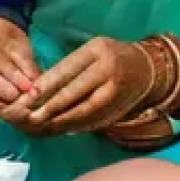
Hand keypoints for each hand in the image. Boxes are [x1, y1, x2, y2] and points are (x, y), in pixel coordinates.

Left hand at [1, 36, 152, 134]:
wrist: (149, 69)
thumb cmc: (111, 56)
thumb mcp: (91, 51)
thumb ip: (69, 67)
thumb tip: (39, 89)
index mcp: (97, 51)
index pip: (68, 70)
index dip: (48, 84)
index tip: (30, 96)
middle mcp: (108, 70)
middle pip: (76, 91)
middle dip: (52, 106)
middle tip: (32, 115)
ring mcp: (116, 91)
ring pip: (85, 109)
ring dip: (62, 120)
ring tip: (44, 125)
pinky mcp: (121, 108)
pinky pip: (96, 120)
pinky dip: (77, 126)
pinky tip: (62, 129)